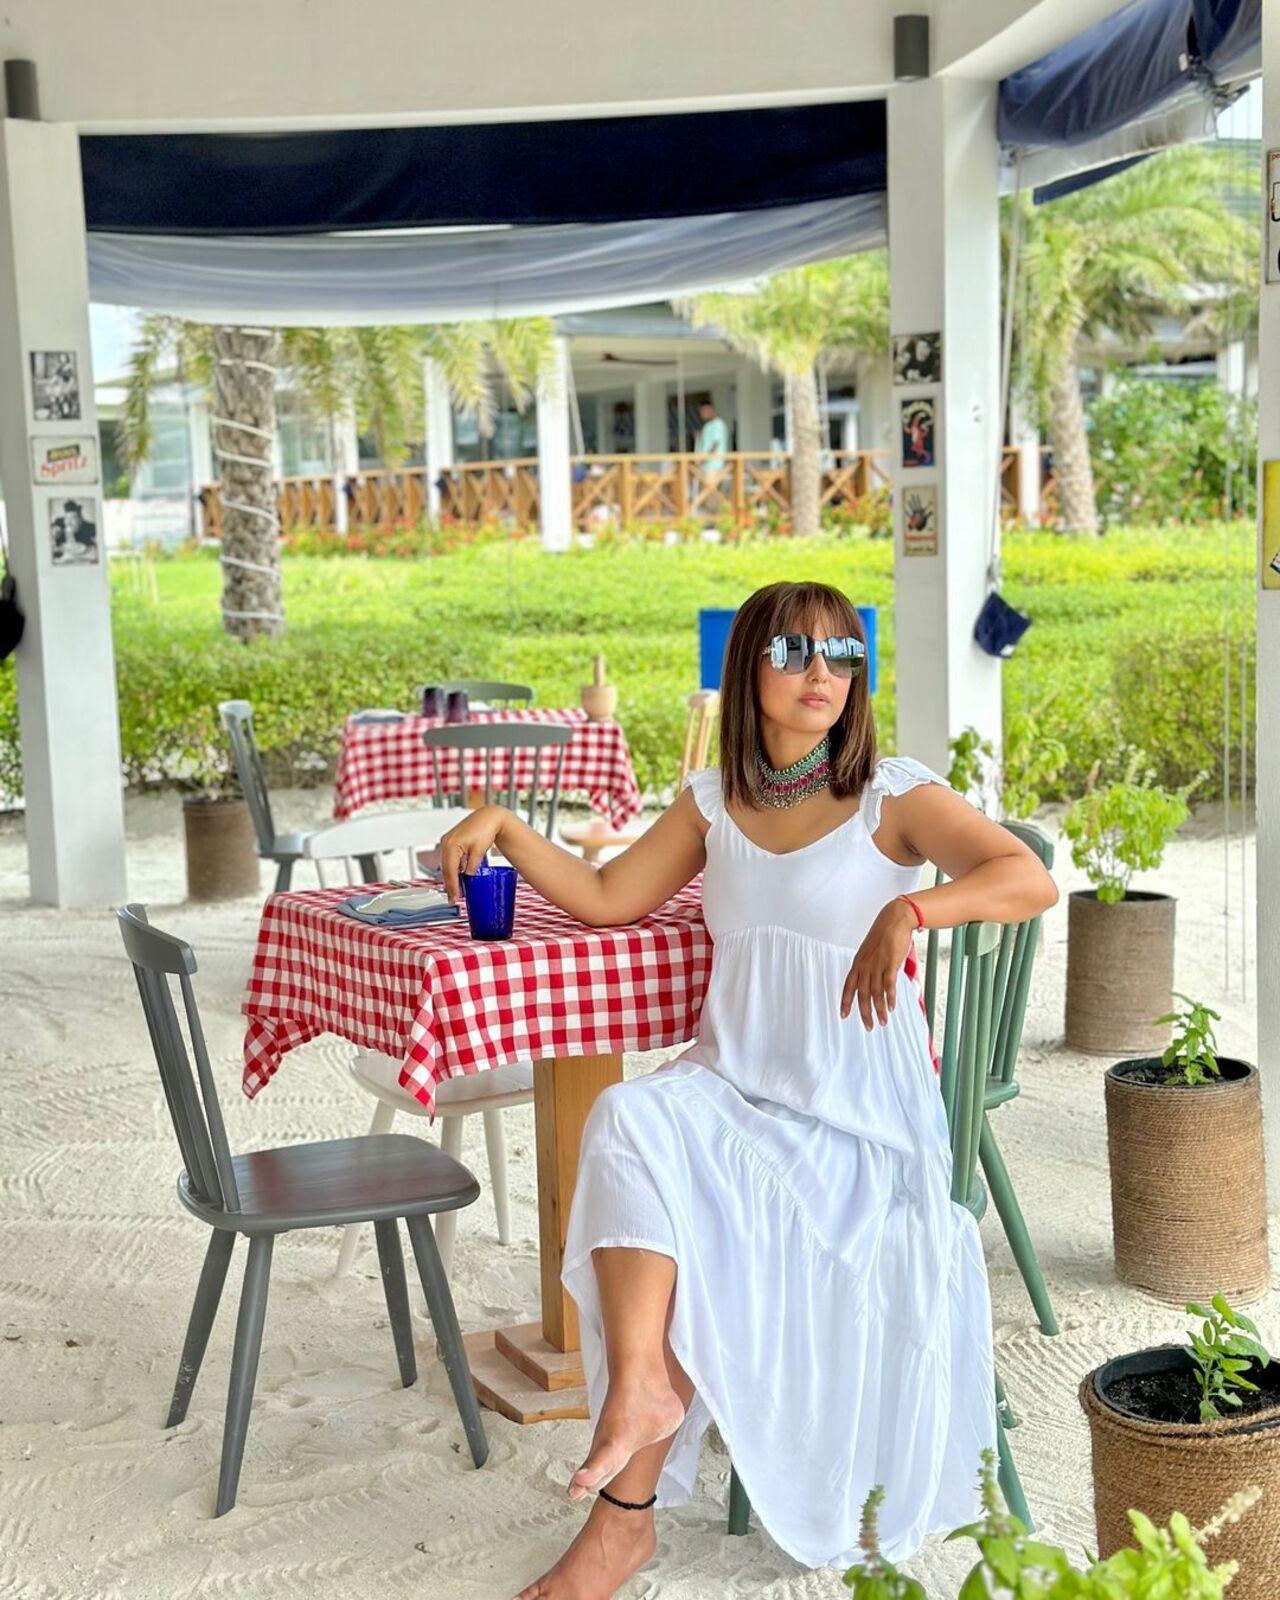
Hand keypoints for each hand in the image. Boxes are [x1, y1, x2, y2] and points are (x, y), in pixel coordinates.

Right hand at [438, 805, 508, 900]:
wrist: (489, 817)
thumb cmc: (485, 829)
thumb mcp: (479, 852)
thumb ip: (471, 866)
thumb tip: (468, 877)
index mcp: (451, 845)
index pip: (450, 871)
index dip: (453, 886)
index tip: (455, 897)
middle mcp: (445, 842)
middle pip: (446, 869)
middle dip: (450, 884)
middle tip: (454, 898)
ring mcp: (447, 841)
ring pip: (447, 864)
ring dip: (451, 877)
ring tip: (456, 891)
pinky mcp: (451, 840)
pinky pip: (450, 858)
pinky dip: (453, 868)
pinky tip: (458, 877)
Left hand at [840, 899, 917, 1029]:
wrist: (894, 920)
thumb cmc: (883, 935)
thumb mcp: (871, 951)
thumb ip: (870, 966)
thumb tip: (874, 978)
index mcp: (858, 963)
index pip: (848, 986)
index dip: (845, 1001)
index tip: (843, 1015)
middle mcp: (865, 966)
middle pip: (862, 994)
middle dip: (864, 1013)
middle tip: (868, 1027)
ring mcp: (877, 965)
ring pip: (875, 993)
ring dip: (879, 1010)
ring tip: (883, 1022)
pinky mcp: (890, 964)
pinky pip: (888, 985)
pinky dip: (890, 998)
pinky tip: (891, 1008)